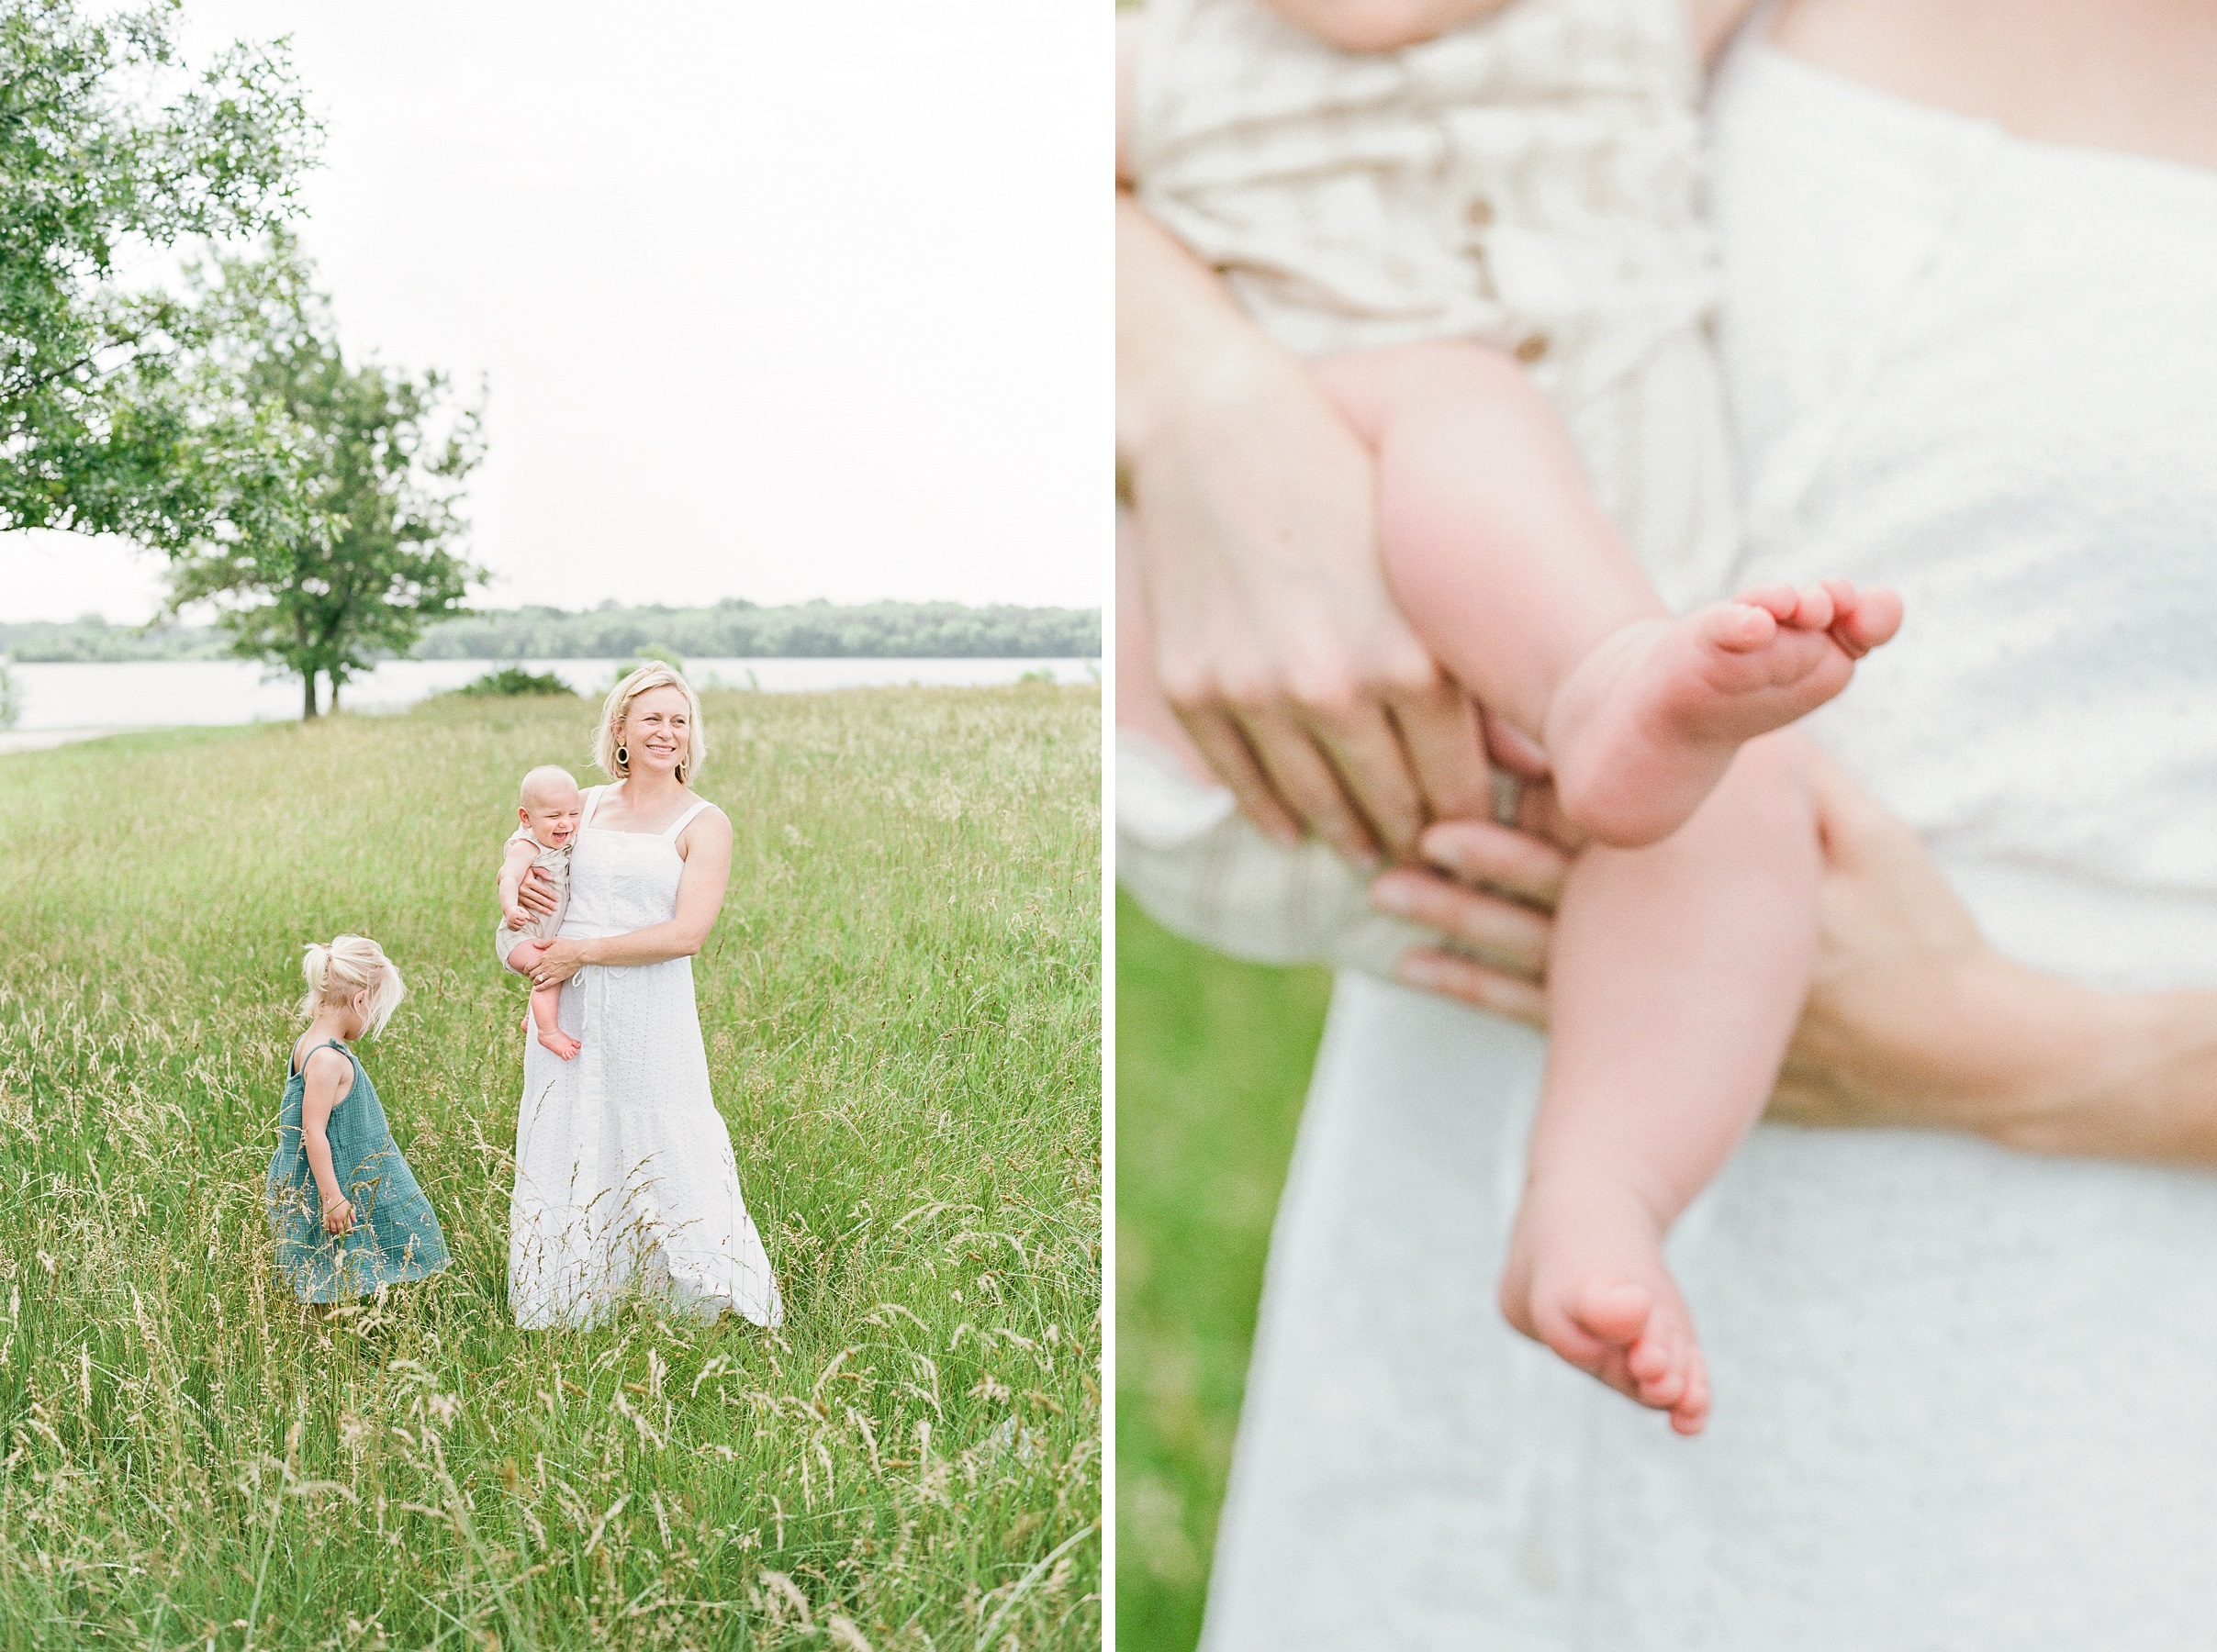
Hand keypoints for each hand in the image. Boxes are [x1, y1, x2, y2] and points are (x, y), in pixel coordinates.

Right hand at [323, 1195, 353, 1236]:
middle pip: (340, 1230)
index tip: (351, 1233)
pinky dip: (329, 1230)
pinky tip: (331, 1230)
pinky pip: (326, 1227)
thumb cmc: (341, 1200)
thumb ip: (352, 1214)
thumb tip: (355, 1221)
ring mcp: (330, 1219)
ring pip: (333, 1230)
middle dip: (343, 1233)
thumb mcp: (349, 1206)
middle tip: (344, 1234)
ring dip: (336, 1233)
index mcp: (344, 1216)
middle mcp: (337, 1219)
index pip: (348, 1227)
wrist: (331, 1196)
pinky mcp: (325, 1218)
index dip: (350, 1231)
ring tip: (338, 1233)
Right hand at [503, 901, 531, 930]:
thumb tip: (528, 918)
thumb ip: (526, 913)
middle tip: (522, 919)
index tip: (521, 914)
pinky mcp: (509, 926)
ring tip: (520, 922)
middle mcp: (511, 919)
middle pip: (522, 924)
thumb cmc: (516, 910)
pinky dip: (518, 928)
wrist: (508, 911)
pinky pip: (515, 930)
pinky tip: (517, 924)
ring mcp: (509, 923)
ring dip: (521, 925)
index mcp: (515, 914)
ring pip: (519, 928)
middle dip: (524, 921)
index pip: (523, 918)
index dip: (524, 917)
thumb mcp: (521, 909)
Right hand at [516, 866, 560, 919]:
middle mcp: (522, 889)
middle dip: (548, 903)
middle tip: (556, 908)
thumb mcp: (533, 869)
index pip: (542, 889)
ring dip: (541, 909)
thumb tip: (552, 879)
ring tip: (550, 913)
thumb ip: (542, 872)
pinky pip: (523, 910)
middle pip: (538, 898)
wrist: (509, 876)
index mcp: (528, 880)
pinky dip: (529, 916)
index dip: (551, 895)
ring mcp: (518, 896)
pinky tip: (536, 921)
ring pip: (532, 904)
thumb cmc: (524, 873)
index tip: (557, 899)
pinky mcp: (515, 901)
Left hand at [529, 938, 589, 988]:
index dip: (526, 970)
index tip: (526, 971)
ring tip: (534, 982)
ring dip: (534, 982)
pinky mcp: (557, 978)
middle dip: (529, 976)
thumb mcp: (555, 941)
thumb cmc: (568, 945)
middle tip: (530, 977)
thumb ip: (544, 943)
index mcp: (543, 957)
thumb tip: (534, 943)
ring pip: (537, 980)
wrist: (579, 953)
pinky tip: (537, 989)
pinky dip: (540, 988)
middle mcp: (545, 966)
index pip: (529, 966)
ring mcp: (551, 973)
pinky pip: (546, 985)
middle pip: (532, 974)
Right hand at [1118, 197, 1490, 861]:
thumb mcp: (1426, 571)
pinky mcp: (1194, 690)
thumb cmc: (1347, 490)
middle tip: (1431, 857)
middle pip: (1391, 808)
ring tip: (1368, 848)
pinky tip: (1296, 829)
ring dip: (1349, 837)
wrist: (1221, 434)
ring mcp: (1255, 694)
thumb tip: (1533, 770)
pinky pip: (1243, 785)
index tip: (1485, 833)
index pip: (1458, 788)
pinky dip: (1276, 816)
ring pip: (1317, 808)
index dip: (1475, 820)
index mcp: (1412, 659)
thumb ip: (1474, 674)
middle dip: (1416, 838)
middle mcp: (1334, 687)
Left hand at [1372, 748, 2063, 1138]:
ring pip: (1531, 957)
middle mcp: (1672, 951)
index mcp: (1717, 893)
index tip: (1482, 758)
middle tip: (1400, 834)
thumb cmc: (1917, 939)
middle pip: (1555, 900)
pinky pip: (1543, 1018)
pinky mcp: (1654, 1042)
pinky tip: (1420, 966)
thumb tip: (1742, 717)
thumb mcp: (1870, 845)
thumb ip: (1802, 783)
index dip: (1545, 799)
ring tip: (1383, 893)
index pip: (1613, 840)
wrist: (1955, 1059)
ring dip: (1458, 922)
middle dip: (1477, 863)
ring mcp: (1657, 1003)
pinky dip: (1477, 989)